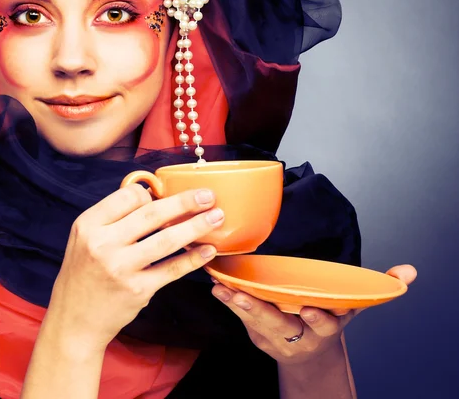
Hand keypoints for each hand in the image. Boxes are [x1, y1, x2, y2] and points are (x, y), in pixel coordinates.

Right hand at [47, 184, 222, 354]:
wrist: (74, 321)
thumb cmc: (84, 273)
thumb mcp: (85, 237)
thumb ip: (113, 217)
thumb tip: (154, 196)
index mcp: (89, 224)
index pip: (128, 196)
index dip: (150, 194)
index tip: (165, 195)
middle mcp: (103, 244)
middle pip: (152, 214)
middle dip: (186, 202)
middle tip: (209, 195)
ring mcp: (121, 268)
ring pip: (167, 240)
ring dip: (197, 226)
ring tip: (217, 217)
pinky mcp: (138, 290)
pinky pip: (172, 269)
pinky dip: (193, 258)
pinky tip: (207, 250)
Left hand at [211, 263, 416, 365]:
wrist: (309, 354)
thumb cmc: (329, 320)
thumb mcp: (354, 308)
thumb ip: (378, 287)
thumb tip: (408, 272)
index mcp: (324, 328)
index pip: (324, 326)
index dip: (319, 318)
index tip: (310, 308)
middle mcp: (298, 335)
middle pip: (280, 325)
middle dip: (262, 312)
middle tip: (245, 297)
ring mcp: (275, 336)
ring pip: (255, 322)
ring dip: (237, 306)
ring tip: (223, 290)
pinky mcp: (257, 332)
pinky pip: (242, 318)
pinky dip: (229, 303)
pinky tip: (217, 288)